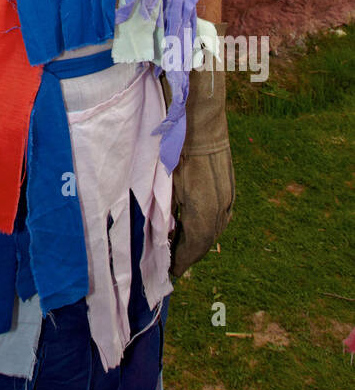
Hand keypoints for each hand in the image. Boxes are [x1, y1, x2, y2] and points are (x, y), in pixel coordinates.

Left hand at [170, 65, 234, 276]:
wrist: (199, 116)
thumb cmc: (173, 147)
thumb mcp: (162, 182)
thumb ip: (163, 212)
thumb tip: (159, 237)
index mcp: (204, 210)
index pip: (193, 248)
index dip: (180, 263)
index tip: (167, 272)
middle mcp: (222, 207)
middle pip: (205, 242)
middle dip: (187, 254)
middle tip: (169, 262)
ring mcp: (229, 196)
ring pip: (214, 229)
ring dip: (196, 240)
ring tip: (177, 244)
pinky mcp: (230, 186)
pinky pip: (219, 215)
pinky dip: (205, 225)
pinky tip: (191, 223)